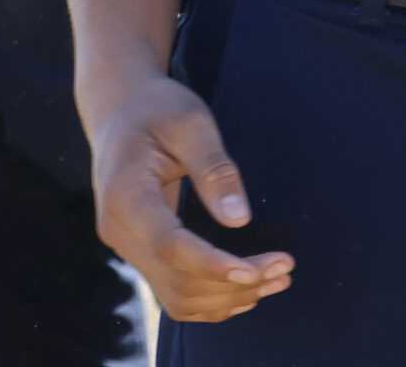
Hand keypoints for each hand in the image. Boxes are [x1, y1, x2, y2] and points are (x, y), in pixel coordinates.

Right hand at [85, 75, 291, 321]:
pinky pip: (173, 290)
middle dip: (234, 284)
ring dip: (228, 297)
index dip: (213, 265)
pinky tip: (247, 288)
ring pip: (177, 296)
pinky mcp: (139, 251)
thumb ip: (214, 170)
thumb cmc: (157, 109)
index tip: (258, 270)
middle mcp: (119, 231)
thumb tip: (239, 220)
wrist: (120, 110)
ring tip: (277, 279)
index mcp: (125, 196)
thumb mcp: (190, 124)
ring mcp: (126, 246)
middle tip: (286, 268)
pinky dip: (211, 298)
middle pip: (177, 281)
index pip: (169, 246)